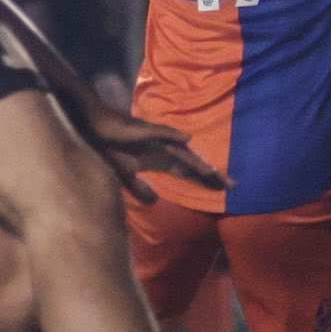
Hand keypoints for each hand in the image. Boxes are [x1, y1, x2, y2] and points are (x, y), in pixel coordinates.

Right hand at [82, 98, 229, 203]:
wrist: (96, 129)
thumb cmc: (112, 150)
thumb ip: (140, 188)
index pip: (189, 172)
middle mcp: (164, 149)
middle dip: (211, 175)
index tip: (226, 190)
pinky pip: (160, 133)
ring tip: (214, 172)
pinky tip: (187, 139)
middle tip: (234, 186)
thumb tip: (155, 202)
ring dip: (197, 162)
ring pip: (181, 152)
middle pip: (192, 163)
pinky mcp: (143, 130)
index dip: (206, 181)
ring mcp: (155, 139)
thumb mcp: (126, 177)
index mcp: (162, 160)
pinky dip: (174, 136)